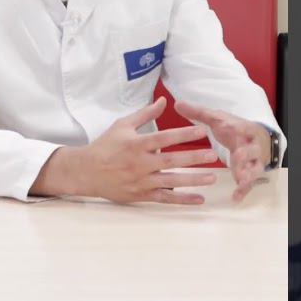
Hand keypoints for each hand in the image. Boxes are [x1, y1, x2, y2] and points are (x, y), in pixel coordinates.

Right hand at [74, 96, 219, 204]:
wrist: (87, 172)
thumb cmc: (106, 145)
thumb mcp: (123, 125)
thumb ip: (145, 114)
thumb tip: (164, 100)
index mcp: (137, 144)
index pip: (164, 138)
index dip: (184, 134)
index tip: (203, 130)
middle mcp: (141, 163)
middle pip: (171, 160)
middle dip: (194, 157)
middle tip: (213, 155)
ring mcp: (141, 181)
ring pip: (171, 181)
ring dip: (193, 180)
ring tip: (212, 177)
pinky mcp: (141, 195)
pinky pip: (165, 198)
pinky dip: (182, 200)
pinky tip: (199, 199)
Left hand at [174, 101, 270, 202]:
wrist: (258, 139)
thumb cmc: (233, 128)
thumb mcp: (218, 120)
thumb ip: (199, 113)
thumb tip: (176, 104)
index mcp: (242, 128)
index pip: (241, 126)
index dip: (237, 127)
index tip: (230, 127)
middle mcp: (251, 144)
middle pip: (251, 148)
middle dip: (245, 153)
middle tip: (237, 157)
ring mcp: (254, 160)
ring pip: (254, 168)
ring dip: (248, 174)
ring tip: (240, 181)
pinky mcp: (252, 172)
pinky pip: (250, 183)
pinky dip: (243, 190)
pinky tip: (235, 198)